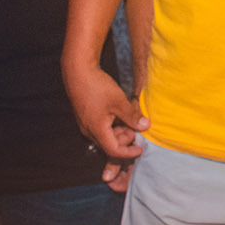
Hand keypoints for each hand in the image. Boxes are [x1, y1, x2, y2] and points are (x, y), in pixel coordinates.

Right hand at [63, 64, 148, 185]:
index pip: (114, 150)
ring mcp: (86, 124)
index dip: (129, 152)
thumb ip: (132, 116)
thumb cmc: (97, 87)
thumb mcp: (119, 102)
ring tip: (129, 118)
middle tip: (136, 126)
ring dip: (119, 132)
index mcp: (97, 130)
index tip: (140, 149)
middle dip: (125, 140)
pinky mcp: (85, 117)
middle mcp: (89, 131)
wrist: (78, 72)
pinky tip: (120, 114)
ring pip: (105, 136)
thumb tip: (146, 126)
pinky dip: (112, 126)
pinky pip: (100, 129)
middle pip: (109, 145)